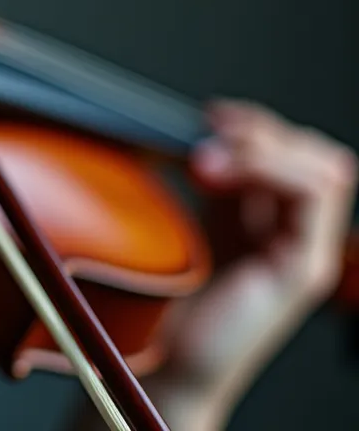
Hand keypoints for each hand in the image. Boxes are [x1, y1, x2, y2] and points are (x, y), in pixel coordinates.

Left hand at [145, 99, 356, 428]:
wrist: (158, 367)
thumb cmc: (158, 306)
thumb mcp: (174, 229)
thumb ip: (191, 191)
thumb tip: (180, 134)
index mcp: (258, 223)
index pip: (286, 152)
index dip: (252, 126)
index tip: (205, 116)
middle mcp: (289, 236)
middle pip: (314, 155)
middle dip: (264, 130)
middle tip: (210, 131)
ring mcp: (302, 253)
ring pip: (326, 169)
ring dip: (266, 147)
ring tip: (209, 157)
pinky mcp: (301, 270)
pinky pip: (314, 196)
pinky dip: (269, 168)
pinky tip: (218, 172)